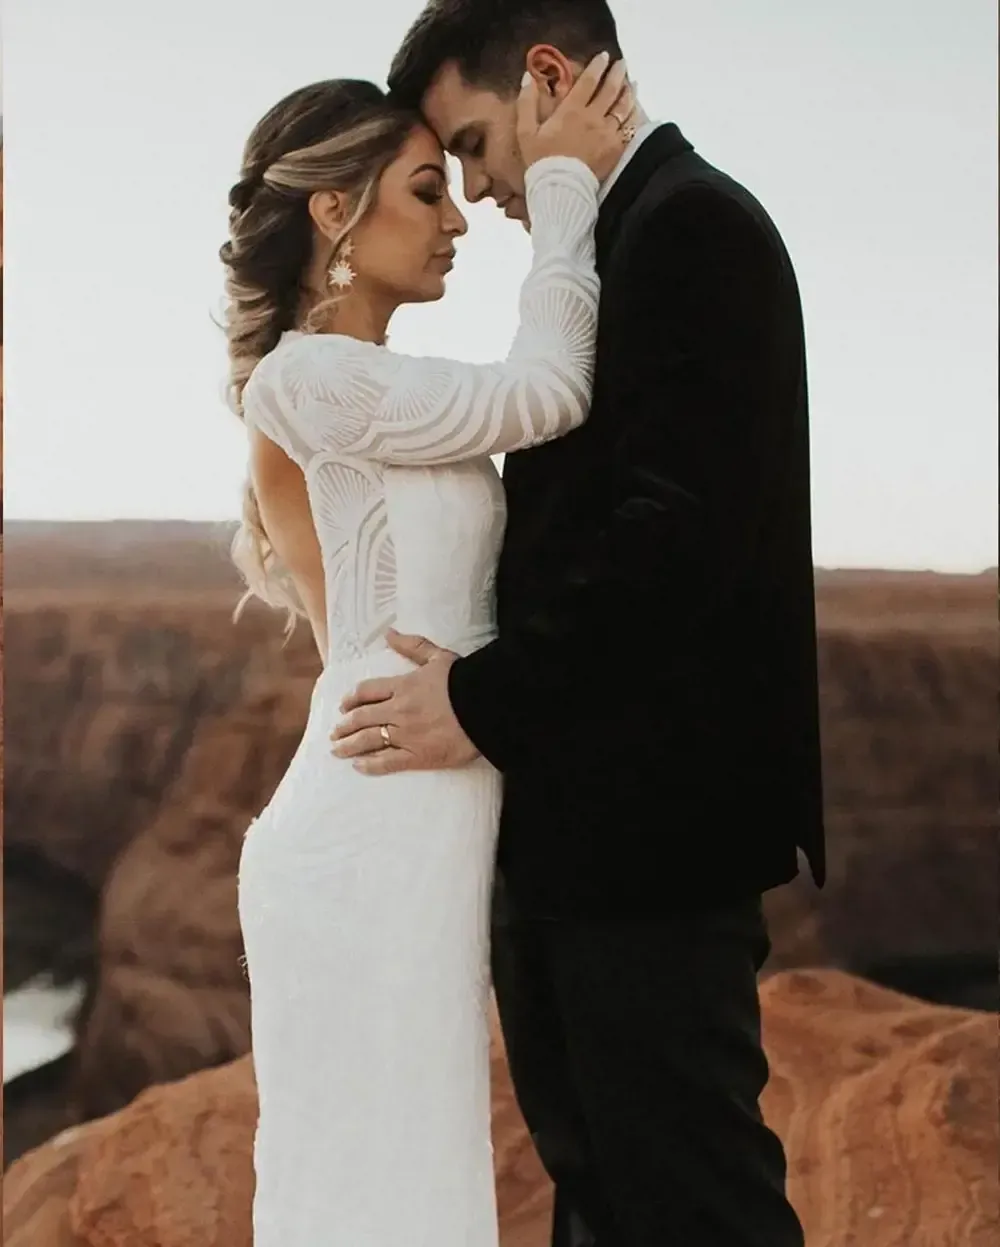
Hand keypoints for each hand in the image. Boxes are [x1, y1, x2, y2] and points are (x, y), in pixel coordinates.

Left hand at [329, 630, 480, 774]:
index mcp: (403, 686)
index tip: (343, 706)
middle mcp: (399, 710)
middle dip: (345, 725)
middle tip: (334, 732)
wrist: (486, 706)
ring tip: (337, 750)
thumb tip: (390, 633)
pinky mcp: (418, 756)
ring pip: (369, 740)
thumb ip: (412, 646)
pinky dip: (370, 765)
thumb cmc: (465, 680)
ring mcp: (406, 734)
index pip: (367, 692)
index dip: (351, 699)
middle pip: (362, 717)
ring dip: (349, 745)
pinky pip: (388, 762)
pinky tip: (358, 766)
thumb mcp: (438, 657)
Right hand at [516, 51, 635, 182]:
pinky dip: (633, 117)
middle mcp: (592, 118)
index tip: (603, 56)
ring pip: (623, 107)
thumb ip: (526, 104)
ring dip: (628, 93)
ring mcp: (606, 134)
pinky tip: (636, 111)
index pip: (589, 81)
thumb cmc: (541, 162)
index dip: (597, 66)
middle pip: (610, 90)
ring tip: (632, 84)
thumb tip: (527, 78)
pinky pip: (628, 129)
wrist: (560, 190)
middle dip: (617, 74)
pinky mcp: (615, 150)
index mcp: (571, 111)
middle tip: (621, 64)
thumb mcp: (526, 133)